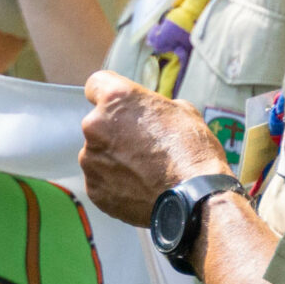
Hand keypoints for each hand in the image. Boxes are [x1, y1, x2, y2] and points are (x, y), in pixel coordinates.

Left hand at [79, 70, 231, 226]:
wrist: (194, 199)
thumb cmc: (192, 152)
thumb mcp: (184, 112)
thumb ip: (156, 107)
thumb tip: (154, 112)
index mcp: (115, 100)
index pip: (96, 84)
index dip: (108, 94)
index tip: (118, 106)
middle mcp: (94, 126)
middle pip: (98, 123)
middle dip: (115, 132)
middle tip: (142, 146)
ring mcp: (91, 159)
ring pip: (98, 153)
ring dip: (114, 159)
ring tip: (144, 171)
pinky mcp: (94, 188)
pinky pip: (100, 180)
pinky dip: (115, 183)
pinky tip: (139, 187)